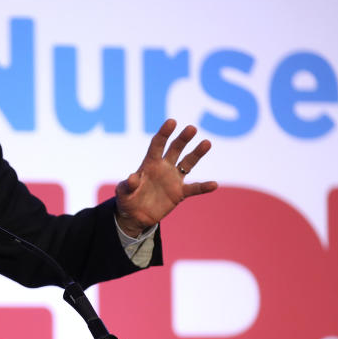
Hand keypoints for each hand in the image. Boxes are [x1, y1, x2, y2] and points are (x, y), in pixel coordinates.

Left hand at [115, 119, 217, 235]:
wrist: (135, 216)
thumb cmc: (127, 199)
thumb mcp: (123, 192)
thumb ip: (127, 185)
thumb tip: (133, 178)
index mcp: (149, 163)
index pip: (157, 144)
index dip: (164, 133)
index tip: (172, 122)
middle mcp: (163, 167)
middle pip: (175, 149)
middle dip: (183, 139)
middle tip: (192, 128)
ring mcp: (173, 179)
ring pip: (188, 163)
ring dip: (197, 154)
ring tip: (206, 143)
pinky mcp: (179, 193)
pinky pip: (194, 189)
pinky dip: (203, 187)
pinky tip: (214, 184)